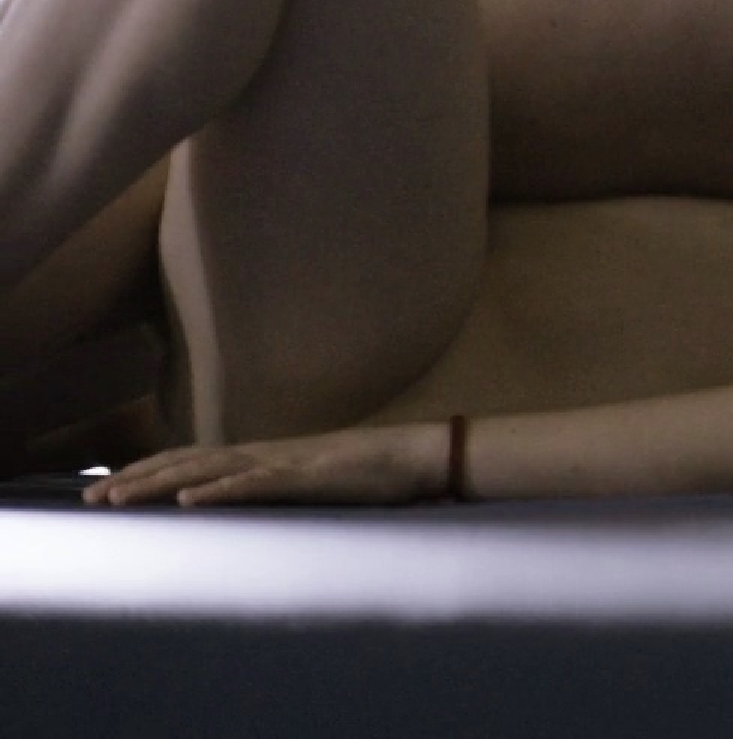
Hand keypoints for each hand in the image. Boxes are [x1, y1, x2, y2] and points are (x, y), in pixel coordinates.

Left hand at [82, 423, 447, 507]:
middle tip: (91, 500)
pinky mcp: (307, 478)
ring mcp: (283, 463)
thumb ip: (279, 489)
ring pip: (208, 471)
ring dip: (159, 485)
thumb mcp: (312, 483)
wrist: (416, 455)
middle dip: (136, 480)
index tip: (108, 489)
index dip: (149, 473)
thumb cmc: (370, 473)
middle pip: (186, 463)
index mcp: (264, 457)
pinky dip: (218, 492)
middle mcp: (264, 454)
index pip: (192, 461)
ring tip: (119, 498)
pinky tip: (189, 503)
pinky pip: (255, 484)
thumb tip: (249, 503)